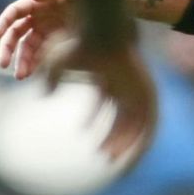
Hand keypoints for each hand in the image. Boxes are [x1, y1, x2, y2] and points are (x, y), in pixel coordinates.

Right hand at [0, 0, 78, 80]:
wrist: (116, 3)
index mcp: (41, 1)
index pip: (15, 11)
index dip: (3, 22)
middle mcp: (41, 16)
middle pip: (16, 33)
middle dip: (7, 49)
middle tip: (3, 64)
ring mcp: (49, 30)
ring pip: (27, 48)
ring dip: (21, 61)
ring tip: (21, 75)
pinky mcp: (58, 42)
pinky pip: (40, 55)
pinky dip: (34, 65)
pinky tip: (32, 73)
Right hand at [44, 34, 158, 164]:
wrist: (103, 37)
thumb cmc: (80, 47)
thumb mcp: (59, 62)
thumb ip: (52, 79)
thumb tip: (45, 96)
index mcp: (114, 80)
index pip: (112, 110)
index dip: (103, 129)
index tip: (96, 148)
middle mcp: (129, 86)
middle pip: (126, 119)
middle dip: (116, 139)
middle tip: (104, 156)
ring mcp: (139, 89)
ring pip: (137, 123)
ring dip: (124, 141)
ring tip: (108, 158)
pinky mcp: (147, 92)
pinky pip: (149, 121)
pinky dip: (139, 137)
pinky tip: (123, 151)